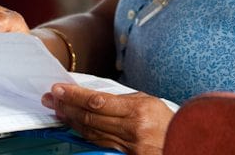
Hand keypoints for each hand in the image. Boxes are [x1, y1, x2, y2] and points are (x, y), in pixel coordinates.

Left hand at [41, 84, 173, 154]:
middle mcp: (132, 129)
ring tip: (57, 109)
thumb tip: (94, 96)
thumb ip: (122, 100)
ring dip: (71, 120)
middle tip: (50, 98)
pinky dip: (84, 133)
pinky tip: (73, 125)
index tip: (58, 89)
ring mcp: (128, 145)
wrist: (183, 144)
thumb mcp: (149, 102)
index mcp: (138, 111)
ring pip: (91, 132)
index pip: (97, 102)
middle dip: (67, 107)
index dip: (74, 96)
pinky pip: (99, 143)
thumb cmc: (168, 122)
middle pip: (90, 117)